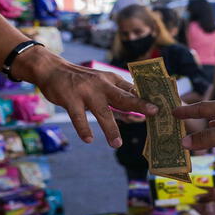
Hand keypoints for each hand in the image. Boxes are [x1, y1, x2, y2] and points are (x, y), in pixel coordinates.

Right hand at [14, 50, 157, 147]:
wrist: (52, 70)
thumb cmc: (81, 80)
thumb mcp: (102, 80)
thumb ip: (118, 92)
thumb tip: (138, 105)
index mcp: (111, 80)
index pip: (133, 89)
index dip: (148, 98)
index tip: (162, 107)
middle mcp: (102, 85)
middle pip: (123, 97)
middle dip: (140, 105)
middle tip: (154, 113)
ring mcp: (86, 92)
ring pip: (102, 112)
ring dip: (111, 129)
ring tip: (117, 145)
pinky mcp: (71, 99)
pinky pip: (79, 117)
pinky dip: (84, 129)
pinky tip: (89, 140)